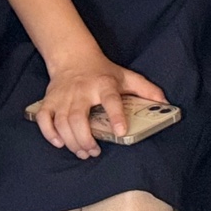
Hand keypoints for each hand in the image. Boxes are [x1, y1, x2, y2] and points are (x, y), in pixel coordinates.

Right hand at [34, 55, 167, 158]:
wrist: (73, 58)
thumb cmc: (103, 72)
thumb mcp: (127, 77)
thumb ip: (147, 90)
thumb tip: (166, 104)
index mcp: (104, 84)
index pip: (111, 100)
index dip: (116, 116)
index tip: (121, 132)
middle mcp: (82, 90)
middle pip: (79, 118)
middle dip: (85, 139)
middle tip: (94, 151)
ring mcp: (63, 96)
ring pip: (62, 122)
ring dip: (71, 141)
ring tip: (84, 152)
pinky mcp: (49, 101)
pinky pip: (44, 119)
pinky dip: (49, 134)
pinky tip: (61, 143)